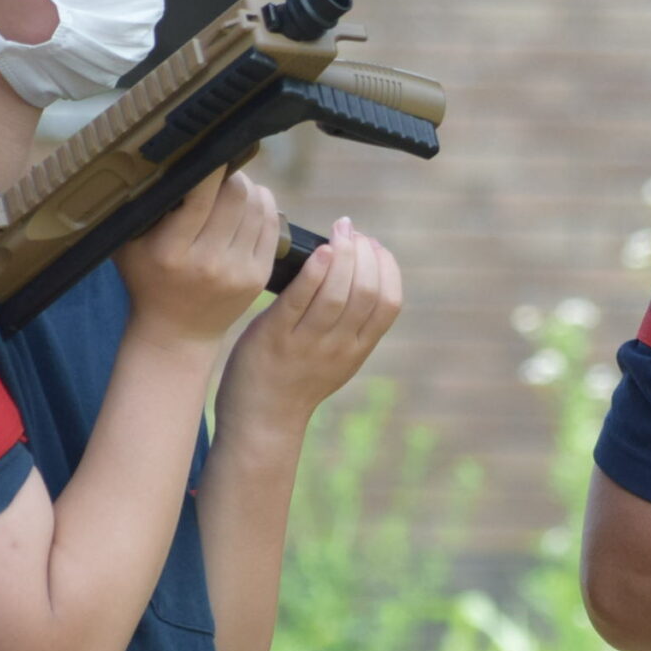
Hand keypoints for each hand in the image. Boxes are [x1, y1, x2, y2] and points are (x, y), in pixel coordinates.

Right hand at [113, 169, 278, 346]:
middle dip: (231, 174)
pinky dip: (265, 206)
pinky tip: (252, 201)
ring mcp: (238, 271)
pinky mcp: (258, 276)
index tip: (207, 150)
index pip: (200, 195)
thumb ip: (139, 208)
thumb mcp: (128, 245)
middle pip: (236, 195)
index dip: (210, 166)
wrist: (176, 334)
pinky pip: (271, 226)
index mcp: (172, 251)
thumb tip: (152, 160)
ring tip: (236, 184)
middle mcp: (208, 262)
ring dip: (250, 187)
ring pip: (258, 207)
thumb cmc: (147, 281)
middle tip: (222, 169)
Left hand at [216, 216, 402, 427]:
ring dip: (343, 254)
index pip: (389, 303)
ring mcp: (308, 344)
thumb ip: (351, 326)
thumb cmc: (296, 381)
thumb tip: (359, 273)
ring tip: (339, 231)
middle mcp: (339, 347)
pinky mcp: (275, 338)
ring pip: (338, 293)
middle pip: (367, 292)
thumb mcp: (337, 359)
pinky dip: (314, 272)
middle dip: (365, 252)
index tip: (374, 245)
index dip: (387, 267)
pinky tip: (319, 250)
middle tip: (352, 230)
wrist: (261, 420)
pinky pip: (301, 300)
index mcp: (358, 349)